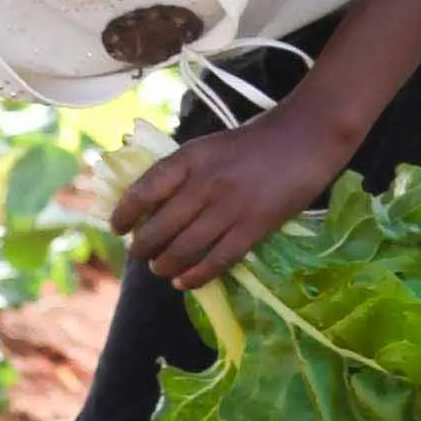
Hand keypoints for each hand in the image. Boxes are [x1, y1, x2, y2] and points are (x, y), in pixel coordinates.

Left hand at [113, 103, 350, 294]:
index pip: (144, 189)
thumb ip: (182, 172)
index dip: (125, 212)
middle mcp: (204, 184)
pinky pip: (216, 261)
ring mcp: (229, 208)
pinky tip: (185, 282)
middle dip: (143, 248)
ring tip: (160, 270)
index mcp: (190, 157)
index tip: (116, 227)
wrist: (304, 138)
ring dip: (165, 266)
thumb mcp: (209, 147)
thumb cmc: (254, 142)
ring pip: (184, 249)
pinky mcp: (253, 228)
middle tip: (140, 255)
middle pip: (160, 227)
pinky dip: (196, 276)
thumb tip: (151, 205)